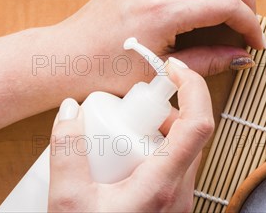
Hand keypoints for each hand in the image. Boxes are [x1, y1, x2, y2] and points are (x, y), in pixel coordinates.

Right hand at [48, 59, 213, 211]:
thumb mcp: (68, 202)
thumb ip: (67, 150)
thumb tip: (69, 110)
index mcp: (162, 186)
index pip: (198, 124)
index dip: (193, 87)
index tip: (174, 66)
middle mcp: (178, 192)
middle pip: (188, 132)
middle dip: (161, 109)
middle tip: (127, 105)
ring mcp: (176, 201)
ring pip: (179, 149)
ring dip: (154, 130)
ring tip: (119, 133)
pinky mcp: (167, 205)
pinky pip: (169, 166)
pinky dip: (151, 150)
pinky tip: (119, 160)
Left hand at [53, 0, 264, 93]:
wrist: (65, 57)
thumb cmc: (104, 72)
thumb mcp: (160, 74)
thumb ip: (207, 62)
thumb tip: (240, 57)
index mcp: (163, 11)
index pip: (226, 5)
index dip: (250, 24)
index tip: (254, 43)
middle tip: (244, 20)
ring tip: (224, 8)